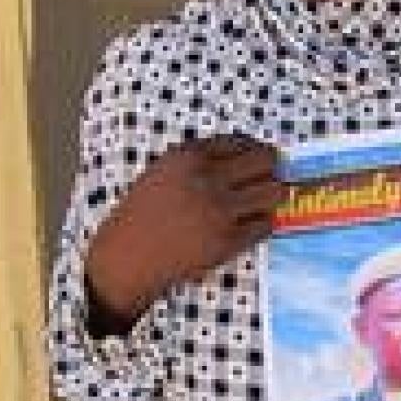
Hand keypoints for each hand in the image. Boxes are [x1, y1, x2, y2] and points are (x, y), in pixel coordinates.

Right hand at [86, 135, 282, 328]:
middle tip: (267, 179)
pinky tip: (248, 226)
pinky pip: (265, 225)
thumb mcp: (163, 172)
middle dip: (271, 169)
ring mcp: (220, 210)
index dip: (254, 150)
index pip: (241, 141)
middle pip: (266, 160)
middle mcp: (208, 178)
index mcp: (189, 157)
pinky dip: (261, 224)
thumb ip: (198, 160)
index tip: (258, 158)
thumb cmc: (142, 215)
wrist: (126, 258)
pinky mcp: (228, 240)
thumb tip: (245, 152)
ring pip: (275, 192)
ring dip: (272, 196)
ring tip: (261, 203)